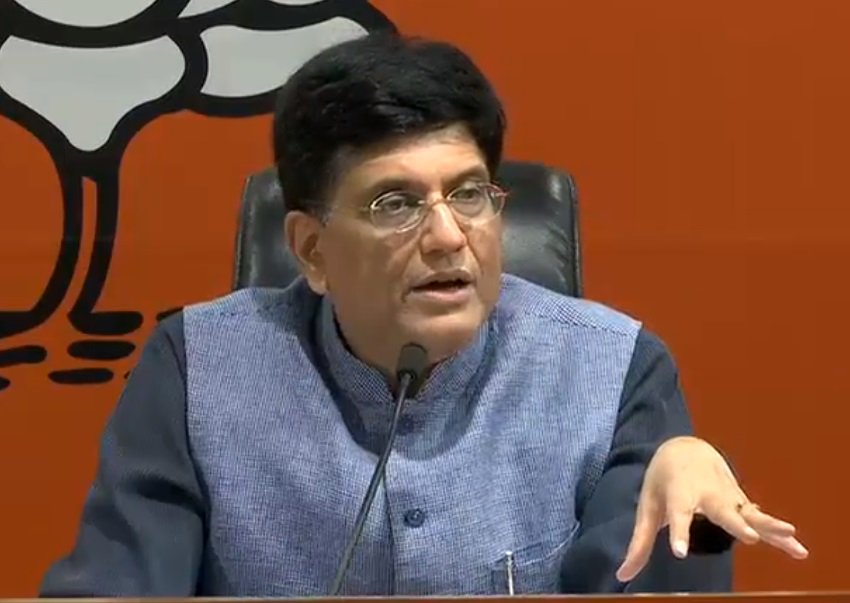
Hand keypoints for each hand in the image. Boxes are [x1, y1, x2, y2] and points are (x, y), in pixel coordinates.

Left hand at [616, 436, 808, 581]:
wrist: (685, 447)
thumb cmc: (662, 482)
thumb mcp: (647, 508)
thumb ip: (639, 543)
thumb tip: (622, 575)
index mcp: (677, 493)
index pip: (677, 513)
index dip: (678, 532)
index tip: (680, 552)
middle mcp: (706, 494)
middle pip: (721, 509)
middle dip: (734, 522)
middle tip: (747, 536)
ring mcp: (727, 496)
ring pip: (750, 512)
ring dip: (769, 525)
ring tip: (790, 535)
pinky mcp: (741, 502)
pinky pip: (762, 519)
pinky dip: (779, 533)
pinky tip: (799, 549)